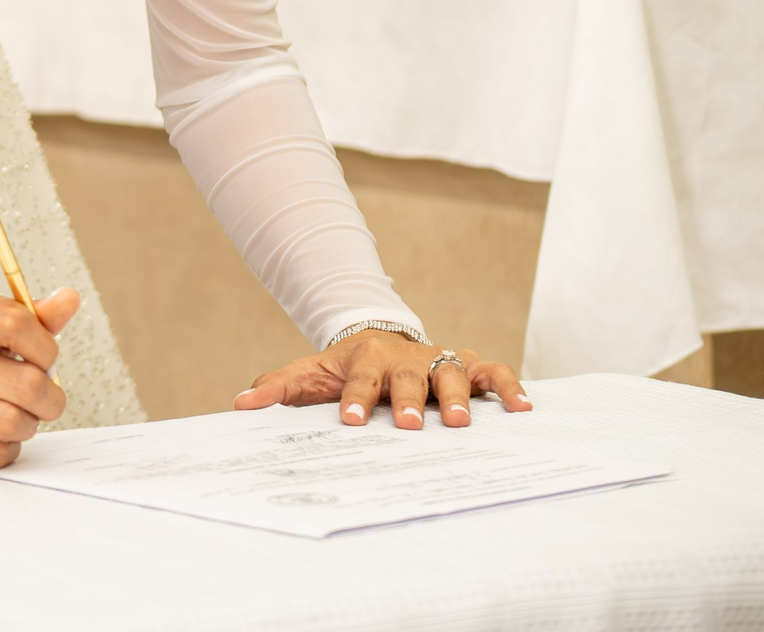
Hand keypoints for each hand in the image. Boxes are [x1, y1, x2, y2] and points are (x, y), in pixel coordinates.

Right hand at [0, 287, 76, 466]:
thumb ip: (28, 317)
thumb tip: (70, 298)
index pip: (16, 324)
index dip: (46, 348)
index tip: (47, 361)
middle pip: (25, 385)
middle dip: (50, 400)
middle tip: (47, 401)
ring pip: (11, 425)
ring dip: (27, 427)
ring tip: (18, 418)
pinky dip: (4, 450)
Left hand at [234, 330, 530, 428]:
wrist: (378, 338)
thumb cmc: (345, 368)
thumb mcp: (309, 373)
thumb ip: (279, 388)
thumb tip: (240, 404)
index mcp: (365, 359)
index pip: (359, 380)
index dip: (356, 400)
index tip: (351, 422)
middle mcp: (405, 357)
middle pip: (409, 376)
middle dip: (411, 400)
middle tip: (411, 425)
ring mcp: (438, 358)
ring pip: (452, 371)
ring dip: (457, 396)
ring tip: (462, 423)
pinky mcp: (467, 364)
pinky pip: (492, 371)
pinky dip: (508, 386)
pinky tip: (523, 408)